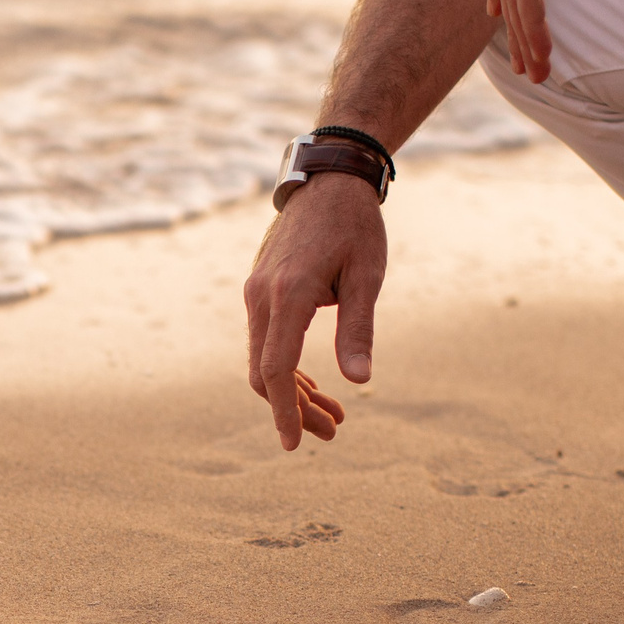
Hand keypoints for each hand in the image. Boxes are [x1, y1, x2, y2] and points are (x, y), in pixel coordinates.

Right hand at [243, 172, 380, 450]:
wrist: (328, 178)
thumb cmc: (355, 225)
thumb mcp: (367, 277)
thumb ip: (358, 329)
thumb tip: (359, 381)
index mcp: (288, 294)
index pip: (276, 369)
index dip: (284, 411)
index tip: (296, 444)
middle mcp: (261, 296)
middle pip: (264, 372)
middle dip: (293, 409)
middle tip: (334, 431)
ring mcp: (255, 292)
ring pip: (263, 359)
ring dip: (292, 391)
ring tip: (333, 412)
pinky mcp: (259, 289)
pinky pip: (265, 340)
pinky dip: (286, 366)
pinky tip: (314, 380)